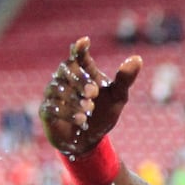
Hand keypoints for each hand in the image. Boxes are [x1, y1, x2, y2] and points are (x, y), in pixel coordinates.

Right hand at [39, 37, 142, 157]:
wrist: (89, 142)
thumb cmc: (102, 115)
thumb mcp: (117, 98)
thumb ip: (125, 79)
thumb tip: (138, 58)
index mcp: (83, 72)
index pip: (78, 55)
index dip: (80, 48)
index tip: (85, 42)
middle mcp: (65, 79)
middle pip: (66, 69)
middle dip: (80, 80)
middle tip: (92, 93)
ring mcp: (53, 95)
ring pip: (58, 88)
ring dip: (74, 99)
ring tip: (88, 110)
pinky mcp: (47, 111)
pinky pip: (52, 107)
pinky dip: (67, 112)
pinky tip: (81, 120)